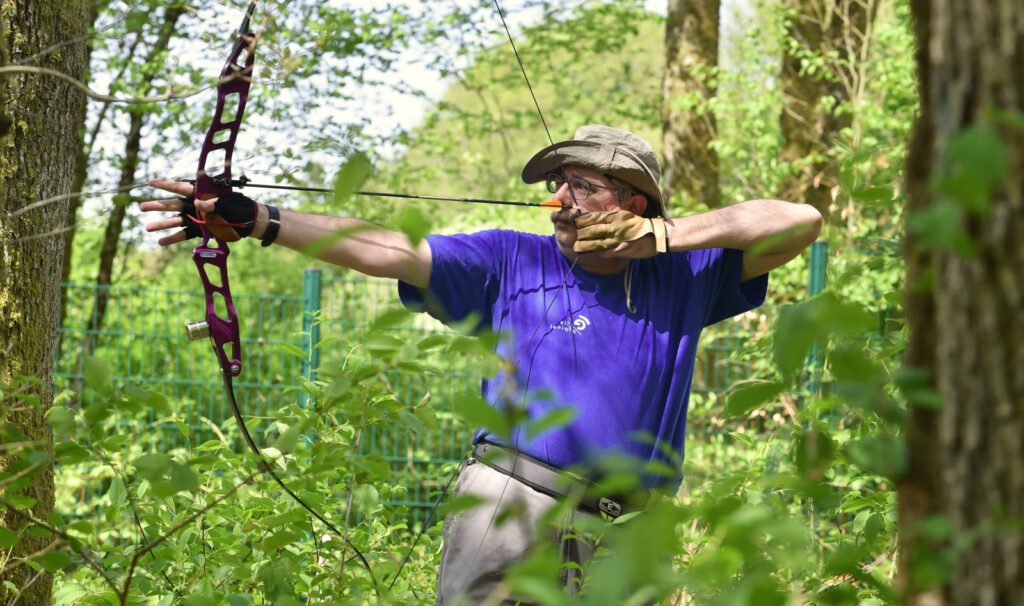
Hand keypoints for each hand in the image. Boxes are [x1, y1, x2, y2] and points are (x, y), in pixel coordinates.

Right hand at [140, 179, 258, 245]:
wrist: (249, 222)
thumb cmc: (240, 208)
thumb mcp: (229, 203)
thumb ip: (214, 203)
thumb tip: (199, 203)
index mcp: (202, 193)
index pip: (182, 187)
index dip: (166, 185)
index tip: (151, 182)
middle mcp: (196, 205)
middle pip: (173, 204)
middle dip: (157, 206)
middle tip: (141, 207)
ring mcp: (196, 218)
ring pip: (176, 220)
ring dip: (161, 224)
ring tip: (147, 227)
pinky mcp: (199, 230)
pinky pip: (184, 234)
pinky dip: (173, 238)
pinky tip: (161, 241)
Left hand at [573, 210, 667, 256]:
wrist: (658, 235)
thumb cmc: (643, 227)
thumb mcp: (627, 218)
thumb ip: (614, 219)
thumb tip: (600, 220)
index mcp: (617, 217)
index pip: (597, 217)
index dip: (585, 220)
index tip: (575, 221)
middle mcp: (616, 226)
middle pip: (595, 229)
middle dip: (583, 233)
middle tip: (573, 235)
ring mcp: (619, 238)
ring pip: (599, 240)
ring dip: (587, 244)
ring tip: (577, 246)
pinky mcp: (622, 249)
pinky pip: (607, 251)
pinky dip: (598, 252)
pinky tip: (591, 253)